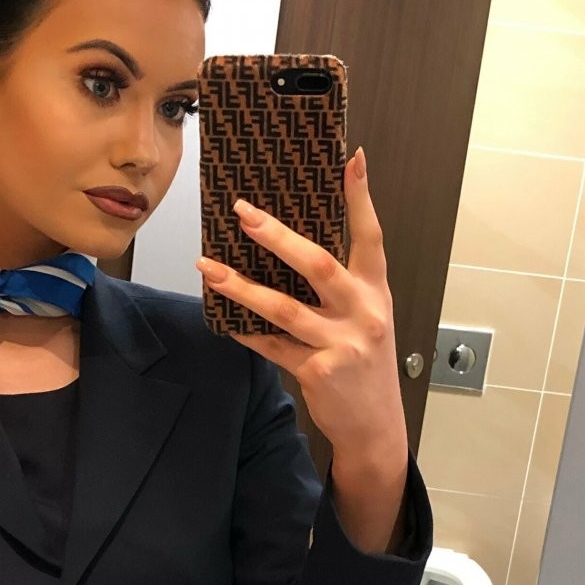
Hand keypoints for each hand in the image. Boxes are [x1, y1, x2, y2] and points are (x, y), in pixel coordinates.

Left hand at [195, 146, 407, 468]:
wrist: (376, 425)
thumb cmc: (365, 364)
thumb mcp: (368, 318)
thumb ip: (343, 287)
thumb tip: (290, 248)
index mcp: (376, 291)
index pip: (371, 236)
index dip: (361, 197)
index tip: (350, 159)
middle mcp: (363, 313)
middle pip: (318, 265)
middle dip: (278, 237)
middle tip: (243, 213)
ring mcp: (341, 344)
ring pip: (284, 309)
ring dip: (242, 286)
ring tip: (208, 267)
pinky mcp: (318, 372)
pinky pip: (271, 345)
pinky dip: (245, 330)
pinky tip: (222, 316)